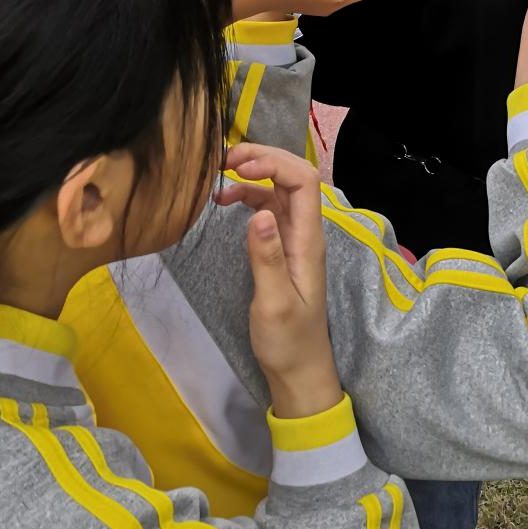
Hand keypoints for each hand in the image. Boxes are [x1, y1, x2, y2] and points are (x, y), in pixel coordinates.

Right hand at [216, 143, 341, 418]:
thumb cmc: (288, 340)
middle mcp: (304, 232)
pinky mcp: (281, 248)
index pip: (303, 181)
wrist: (298, 369)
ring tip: (219, 177)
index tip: (238, 166)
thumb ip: (267, 258)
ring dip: (253, 175)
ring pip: (279, 190)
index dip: (274, 163)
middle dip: (263, 159)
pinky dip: (248, 196)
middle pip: (293, 176)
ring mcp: (294, 238)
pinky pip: (268, 208)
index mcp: (308, 240)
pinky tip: (225, 202)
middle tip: (225, 159)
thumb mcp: (274, 303)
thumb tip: (258, 213)